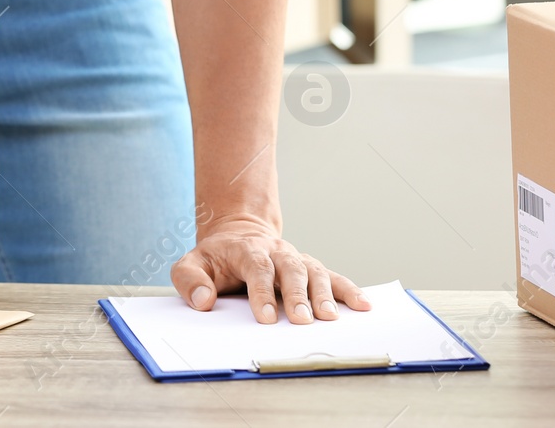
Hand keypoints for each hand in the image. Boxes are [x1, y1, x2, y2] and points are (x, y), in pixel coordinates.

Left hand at [170, 215, 370, 324]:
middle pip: (290, 268)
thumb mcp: (192, 263)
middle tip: (303, 320)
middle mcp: (276, 252)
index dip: (262, 291)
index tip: (267, 317)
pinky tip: (363, 305)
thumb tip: (204, 300)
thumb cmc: (215, 258)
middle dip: (298, 294)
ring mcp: (295, 259)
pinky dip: (349, 290)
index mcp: (247, 250)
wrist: (238, 234)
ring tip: (330, 318)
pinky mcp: (309, 268)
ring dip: (325, 294)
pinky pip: (332, 277)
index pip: (257, 267)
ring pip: (315, 271)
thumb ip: (190, 280)